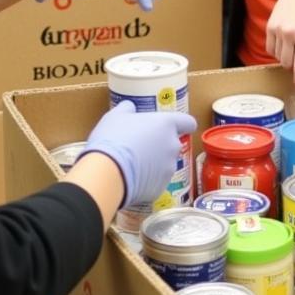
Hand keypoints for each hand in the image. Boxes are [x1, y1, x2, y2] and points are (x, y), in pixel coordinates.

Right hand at [78, 101, 196, 206]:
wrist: (106, 173)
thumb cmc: (113, 139)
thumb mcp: (115, 116)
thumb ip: (127, 109)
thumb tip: (130, 107)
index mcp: (166, 124)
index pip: (188, 122)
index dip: (183, 124)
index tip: (175, 127)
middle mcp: (173, 146)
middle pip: (172, 144)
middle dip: (159, 146)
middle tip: (139, 147)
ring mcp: (169, 169)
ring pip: (164, 164)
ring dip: (153, 164)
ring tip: (130, 165)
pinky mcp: (160, 187)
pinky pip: (155, 182)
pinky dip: (146, 181)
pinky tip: (129, 179)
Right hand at [266, 0, 294, 88]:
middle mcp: (290, 34)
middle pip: (287, 64)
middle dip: (294, 68)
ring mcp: (278, 30)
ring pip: (278, 57)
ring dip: (286, 59)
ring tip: (293, 49)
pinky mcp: (269, 28)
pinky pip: (270, 49)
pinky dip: (277, 52)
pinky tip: (284, 45)